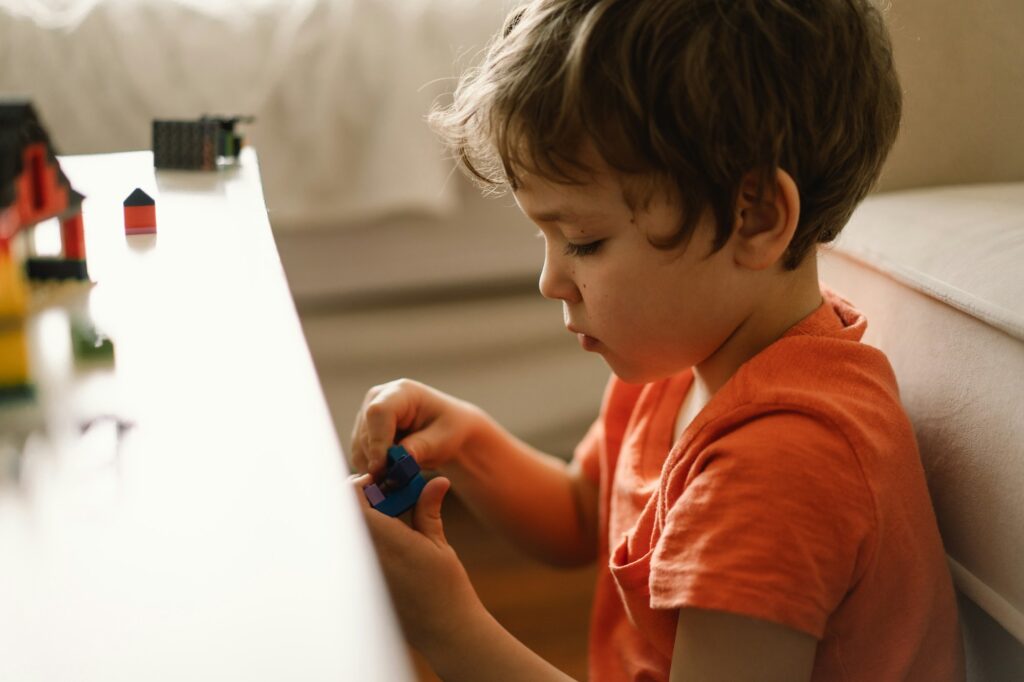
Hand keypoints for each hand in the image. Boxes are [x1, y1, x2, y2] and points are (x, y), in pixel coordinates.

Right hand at [349, 379, 484, 477]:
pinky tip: (392, 472)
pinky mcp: (363, 431)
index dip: (377, 441)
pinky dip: (372, 468)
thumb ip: (421, 447)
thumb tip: (399, 458)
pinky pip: (359, 455)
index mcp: (402, 392)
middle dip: (378, 459)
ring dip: (375, 466)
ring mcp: (367, 414)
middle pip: (365, 432)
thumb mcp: (443, 439)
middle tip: (397, 480)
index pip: (378, 412)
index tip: (383, 467)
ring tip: (400, 475)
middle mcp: (378, 398)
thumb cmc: (449, 429)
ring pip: (359, 446)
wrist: (446, 430)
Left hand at [351, 472, 485, 652]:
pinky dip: (365, 542)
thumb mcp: (439, 545)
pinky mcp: (363, 589)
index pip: (354, 503)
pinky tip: (387, 545)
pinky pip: (355, 556)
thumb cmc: (447, 588)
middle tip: (381, 496)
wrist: (446, 632)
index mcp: (388, 542)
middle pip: (346, 517)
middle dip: (360, 502)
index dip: (360, 486)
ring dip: (362, 522)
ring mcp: (363, 575)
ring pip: (349, 537)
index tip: (376, 481)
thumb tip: (436, 481)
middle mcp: (369, 558)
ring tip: (387, 519)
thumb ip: (428, 510)